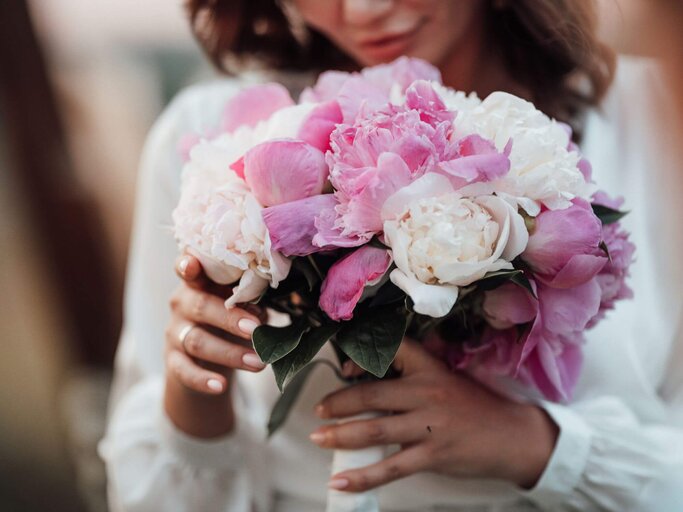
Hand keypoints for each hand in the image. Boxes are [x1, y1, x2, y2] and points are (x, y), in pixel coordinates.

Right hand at [163, 252, 265, 436]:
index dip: (189, 263)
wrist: (206, 359)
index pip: (189, 267)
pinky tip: (220, 386)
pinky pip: (184, 371)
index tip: (192, 264)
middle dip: (229, 318)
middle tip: (255, 330)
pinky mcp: (173, 360)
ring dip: (230, 353)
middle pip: (201, 306)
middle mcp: (183, 303)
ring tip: (258, 363)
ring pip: (197, 340)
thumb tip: (294, 295)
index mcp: (200, 281)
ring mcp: (175, 332)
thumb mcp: (244, 304)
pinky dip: (202, 379)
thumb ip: (258, 297)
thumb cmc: (230, 319)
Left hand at [311, 339, 557, 491]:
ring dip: (340, 435)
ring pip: (375, 429)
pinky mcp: (433, 454)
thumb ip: (412, 378)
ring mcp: (429, 425)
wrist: (513, 436)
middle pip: (372, 393)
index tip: (341, 369)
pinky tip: (340, 481)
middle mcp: (427, 392)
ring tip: (318, 438)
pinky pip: (390, 468)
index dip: (360, 359)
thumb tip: (366, 382)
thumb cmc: (474, 406)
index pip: (391, 351)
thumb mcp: (446, 379)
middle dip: (338, 403)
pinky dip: (362, 476)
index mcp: (430, 368)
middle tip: (317, 411)